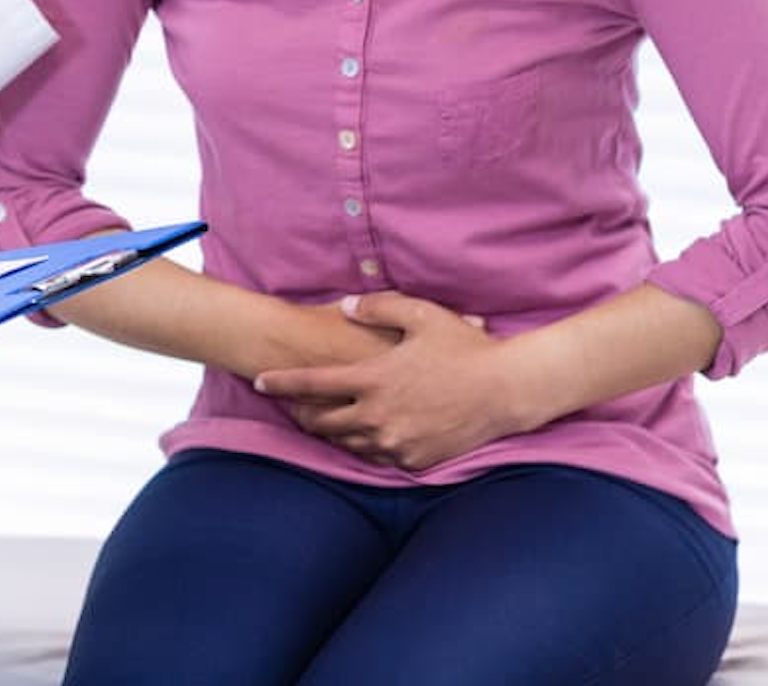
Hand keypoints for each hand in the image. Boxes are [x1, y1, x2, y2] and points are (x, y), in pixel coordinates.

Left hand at [253, 292, 507, 471]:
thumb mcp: (420, 314)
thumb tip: (345, 307)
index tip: (260, 380)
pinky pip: (378, 457)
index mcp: (374, 378)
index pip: (312, 383)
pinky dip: (364, 447)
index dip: (281, 383)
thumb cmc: (464, 347)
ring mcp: (398, 442)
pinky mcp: (416, 460)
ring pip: (348, 443)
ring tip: (319, 423)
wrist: (507, 391)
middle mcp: (379, 416)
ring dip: (331, 433)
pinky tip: (360, 437)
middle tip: (289, 407)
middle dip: (301, 414)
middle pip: (323, 422)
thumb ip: (377, 308)